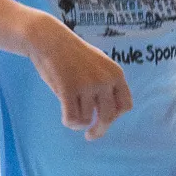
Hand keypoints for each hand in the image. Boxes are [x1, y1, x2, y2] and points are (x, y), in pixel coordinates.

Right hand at [25, 14, 132, 138]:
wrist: (49, 39)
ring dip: (78, 122)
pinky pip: (73, 119)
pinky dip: (70, 123)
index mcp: (116, 74)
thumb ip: (107, 85)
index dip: (115, 116)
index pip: (125, 106)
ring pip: (86, 119)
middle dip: (99, 130)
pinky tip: (65, 119)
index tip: (103, 118)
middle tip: (91, 135)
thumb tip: (108, 116)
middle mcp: (105, 80)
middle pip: (108, 117)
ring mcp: (87, 85)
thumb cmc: (72, 55)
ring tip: (70, 113)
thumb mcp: (99, 65)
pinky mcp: (68, 89)